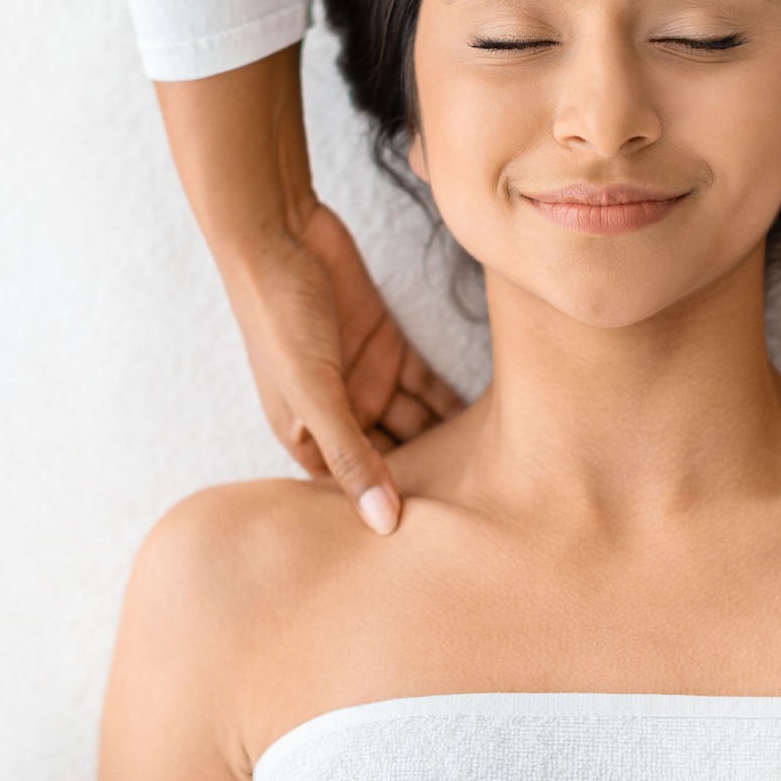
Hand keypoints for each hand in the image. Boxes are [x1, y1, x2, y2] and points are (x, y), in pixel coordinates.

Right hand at [222, 203, 464, 528]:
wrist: (280, 234)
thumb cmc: (279, 317)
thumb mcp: (314, 392)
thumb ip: (350, 455)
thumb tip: (383, 526)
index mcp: (308, 436)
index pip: (353, 489)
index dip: (389, 513)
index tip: (439, 545)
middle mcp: (340, 413)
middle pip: (391, 458)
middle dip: (429, 481)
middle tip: (485, 513)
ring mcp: (367, 378)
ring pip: (415, 421)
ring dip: (450, 441)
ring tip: (501, 474)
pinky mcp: (390, 345)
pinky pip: (428, 383)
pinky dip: (453, 399)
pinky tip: (496, 421)